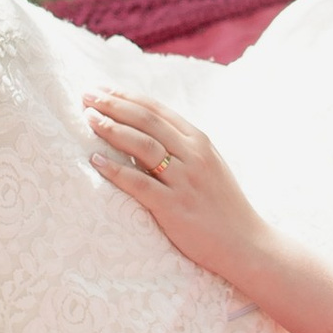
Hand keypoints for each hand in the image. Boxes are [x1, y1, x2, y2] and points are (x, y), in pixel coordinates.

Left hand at [85, 89, 265, 288]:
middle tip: (86, 97)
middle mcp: (193, 155)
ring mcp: (184, 179)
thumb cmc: (222, 206)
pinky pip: (139, 183)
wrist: (245, 243)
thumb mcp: (208, 166)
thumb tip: (143, 134)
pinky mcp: (174, 206)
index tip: (101, 89)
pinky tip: (95, 161)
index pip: (156, 110)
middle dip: (113, 105)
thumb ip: (182, 148)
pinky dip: (115, 170)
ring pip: (142, 145)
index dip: (126, 97)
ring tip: (88, 120)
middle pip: (146, 121)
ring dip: (111, 129)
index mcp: (199, 141)